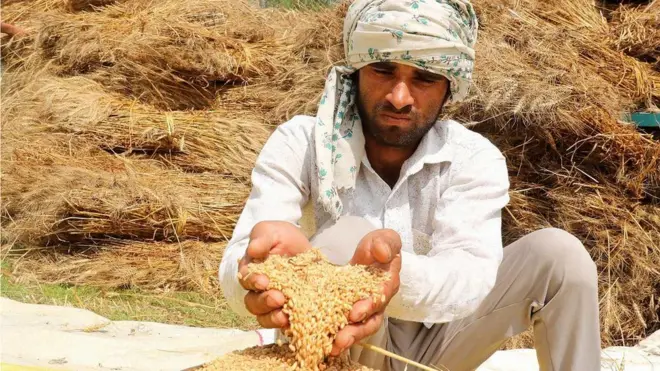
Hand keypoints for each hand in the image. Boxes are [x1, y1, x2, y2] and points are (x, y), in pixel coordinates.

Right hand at [238, 221, 311, 328]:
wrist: (305, 246)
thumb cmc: (283, 238)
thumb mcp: (273, 231)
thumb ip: (262, 238)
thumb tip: (253, 250)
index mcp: (251, 270)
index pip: (245, 280)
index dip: (252, 282)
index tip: (263, 281)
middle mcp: (258, 290)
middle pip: (253, 303)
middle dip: (264, 302)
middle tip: (278, 298)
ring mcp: (273, 302)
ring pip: (264, 317)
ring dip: (272, 318)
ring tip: (284, 316)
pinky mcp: (290, 310)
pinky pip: (284, 324)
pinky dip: (287, 326)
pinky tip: (294, 323)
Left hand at [330, 229, 401, 355]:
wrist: (367, 255)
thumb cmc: (377, 247)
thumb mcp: (382, 239)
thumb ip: (385, 243)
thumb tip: (382, 253)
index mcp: (387, 282)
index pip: (381, 296)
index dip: (369, 305)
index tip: (355, 312)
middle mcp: (378, 301)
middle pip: (371, 320)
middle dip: (357, 330)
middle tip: (341, 337)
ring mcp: (364, 310)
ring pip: (359, 328)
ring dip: (346, 338)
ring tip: (332, 346)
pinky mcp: (349, 313)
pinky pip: (345, 327)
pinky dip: (335, 335)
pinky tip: (323, 343)